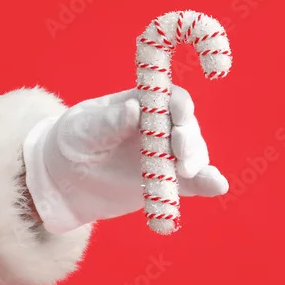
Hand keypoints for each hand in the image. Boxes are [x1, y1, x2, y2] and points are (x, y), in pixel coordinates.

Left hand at [22, 87, 228, 233]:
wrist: (66, 181)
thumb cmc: (74, 142)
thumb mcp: (83, 129)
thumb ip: (109, 121)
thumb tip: (135, 109)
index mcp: (142, 103)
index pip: (169, 99)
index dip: (179, 107)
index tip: (178, 119)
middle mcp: (161, 125)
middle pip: (187, 127)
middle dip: (188, 140)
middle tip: (180, 157)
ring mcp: (167, 154)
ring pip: (193, 154)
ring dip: (197, 163)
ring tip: (187, 174)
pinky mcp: (169, 180)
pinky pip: (193, 181)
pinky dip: (207, 183)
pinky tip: (218, 186)